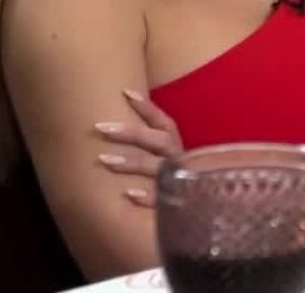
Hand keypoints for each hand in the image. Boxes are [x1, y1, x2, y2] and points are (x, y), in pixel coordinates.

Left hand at [94, 89, 183, 206]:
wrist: (203, 211)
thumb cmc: (169, 177)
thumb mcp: (162, 155)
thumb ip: (146, 137)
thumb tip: (119, 108)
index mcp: (175, 145)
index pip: (163, 122)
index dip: (147, 107)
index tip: (125, 93)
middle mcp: (178, 159)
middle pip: (158, 141)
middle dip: (131, 133)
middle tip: (101, 127)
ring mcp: (178, 180)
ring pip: (157, 168)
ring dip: (132, 163)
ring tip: (104, 159)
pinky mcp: (176, 204)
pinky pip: (162, 199)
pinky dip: (147, 196)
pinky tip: (128, 194)